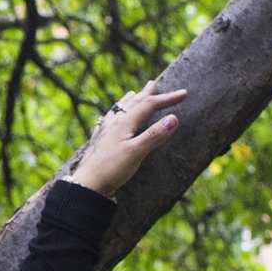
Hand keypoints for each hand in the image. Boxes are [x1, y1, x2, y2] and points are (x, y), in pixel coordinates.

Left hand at [69, 80, 187, 198]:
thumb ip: (155, 135)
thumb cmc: (111, 169)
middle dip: (146, 94)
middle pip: (132, 104)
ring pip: (118, 111)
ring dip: (128, 101)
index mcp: (124, 123)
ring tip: (132, 94)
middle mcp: (113, 124)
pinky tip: (107, 118)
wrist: (87, 186)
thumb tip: (174, 119)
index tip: (184, 93)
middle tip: (153, 84)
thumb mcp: (136, 152)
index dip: (167, 99)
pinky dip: (112, 115)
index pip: (149, 105)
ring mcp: (104, 132)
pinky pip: (106, 122)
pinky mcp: (97, 143)